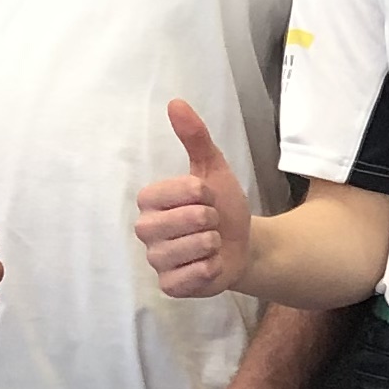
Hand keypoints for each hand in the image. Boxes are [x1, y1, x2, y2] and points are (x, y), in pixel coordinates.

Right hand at [136, 99, 252, 298]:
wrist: (242, 244)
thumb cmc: (222, 205)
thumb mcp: (213, 168)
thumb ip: (194, 137)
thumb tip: (176, 102)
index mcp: (150, 199)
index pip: (179, 190)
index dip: (202, 193)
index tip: (205, 196)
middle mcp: (146, 230)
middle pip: (186, 220)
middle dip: (210, 219)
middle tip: (210, 222)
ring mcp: (156, 260)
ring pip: (193, 248)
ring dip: (213, 244)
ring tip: (210, 242)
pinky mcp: (169, 286)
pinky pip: (192, 276)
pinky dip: (211, 268)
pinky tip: (210, 263)